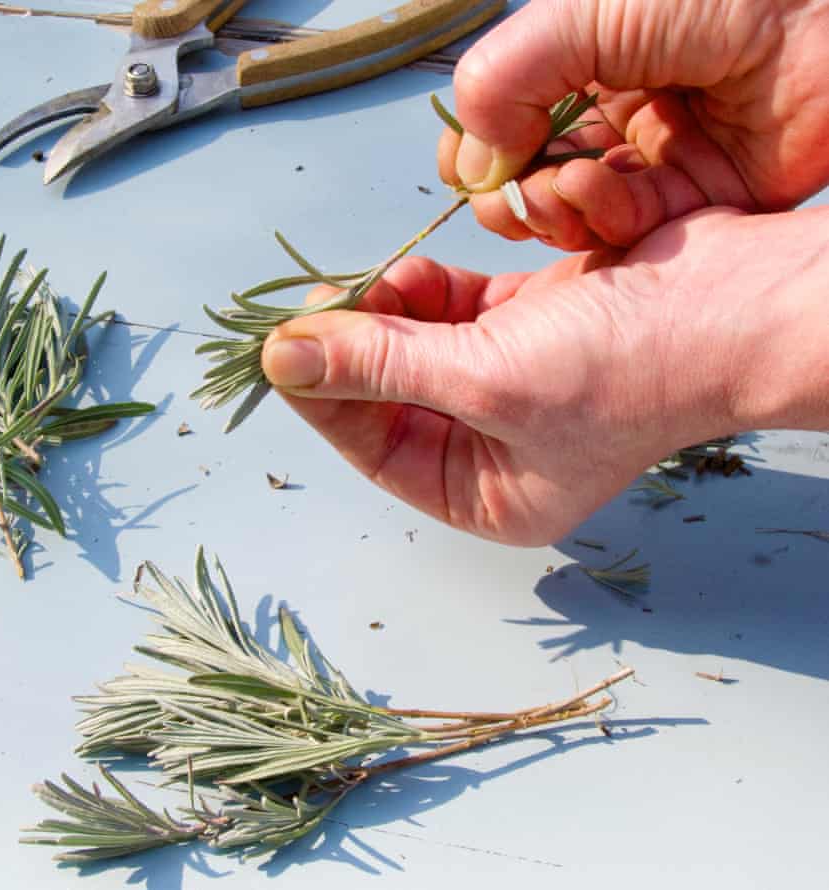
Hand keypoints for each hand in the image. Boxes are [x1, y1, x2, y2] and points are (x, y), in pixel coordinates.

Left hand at [261, 207, 828, 545]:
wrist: (741, 301)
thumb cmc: (633, 369)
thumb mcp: (490, 381)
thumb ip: (383, 366)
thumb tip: (283, 358)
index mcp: (490, 496)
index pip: (379, 451)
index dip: (325, 402)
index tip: (282, 351)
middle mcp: (494, 449)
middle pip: (391, 398)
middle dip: (353, 352)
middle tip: (319, 305)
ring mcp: (508, 386)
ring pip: (415, 350)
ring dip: (386, 314)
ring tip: (374, 282)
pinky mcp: (525, 328)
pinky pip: (451, 314)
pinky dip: (425, 292)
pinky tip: (409, 274)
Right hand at [439, 0, 828, 249]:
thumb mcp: (586, 9)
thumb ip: (506, 77)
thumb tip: (469, 167)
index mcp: (581, 57)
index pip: (502, 121)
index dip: (477, 154)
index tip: (467, 169)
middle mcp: (612, 109)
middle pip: (529, 176)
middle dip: (509, 193)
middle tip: (508, 194)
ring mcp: (651, 157)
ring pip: (571, 211)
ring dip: (550, 209)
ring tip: (559, 189)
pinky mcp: (692, 199)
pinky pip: (626, 228)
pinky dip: (598, 218)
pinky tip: (593, 192)